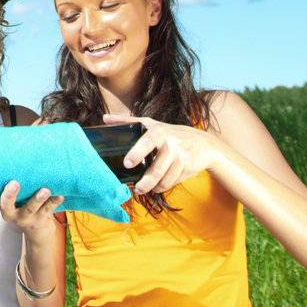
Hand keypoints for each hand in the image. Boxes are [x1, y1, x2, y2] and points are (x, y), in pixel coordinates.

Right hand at [0, 178, 62, 235]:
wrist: (37, 229)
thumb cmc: (22, 203)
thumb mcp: (12, 195)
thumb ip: (9, 179)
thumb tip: (9, 147)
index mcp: (1, 203)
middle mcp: (11, 212)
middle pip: (6, 206)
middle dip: (10, 195)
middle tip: (15, 183)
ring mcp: (25, 217)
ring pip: (30, 209)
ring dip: (37, 199)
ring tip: (45, 190)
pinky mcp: (40, 219)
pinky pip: (47, 210)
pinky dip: (54, 202)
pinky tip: (60, 195)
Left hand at [103, 112, 225, 194]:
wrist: (202, 143)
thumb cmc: (171, 133)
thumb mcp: (151, 124)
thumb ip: (127, 121)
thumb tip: (104, 118)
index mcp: (159, 131)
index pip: (147, 141)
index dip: (137, 152)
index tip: (127, 164)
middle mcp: (172, 143)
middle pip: (156, 169)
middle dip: (145, 182)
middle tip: (137, 188)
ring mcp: (182, 156)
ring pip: (164, 179)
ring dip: (153, 187)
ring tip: (144, 188)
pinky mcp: (188, 167)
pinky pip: (172, 182)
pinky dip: (163, 186)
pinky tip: (158, 186)